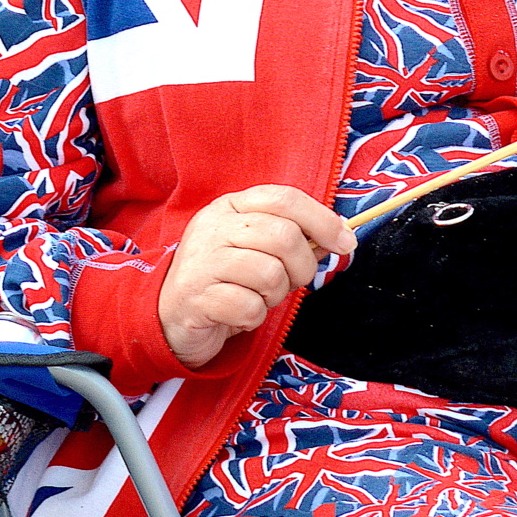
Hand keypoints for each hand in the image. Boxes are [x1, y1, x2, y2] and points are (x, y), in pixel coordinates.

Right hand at [158, 187, 354, 369]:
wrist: (170, 314)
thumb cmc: (226, 278)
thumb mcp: (258, 248)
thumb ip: (294, 237)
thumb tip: (341, 235)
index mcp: (231, 206)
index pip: (285, 199)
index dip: (323, 220)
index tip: (346, 243)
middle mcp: (214, 227)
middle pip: (284, 237)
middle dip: (302, 266)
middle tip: (291, 282)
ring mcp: (202, 262)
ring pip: (270, 274)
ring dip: (275, 295)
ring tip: (257, 297)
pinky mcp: (197, 297)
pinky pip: (251, 308)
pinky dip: (254, 318)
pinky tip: (238, 314)